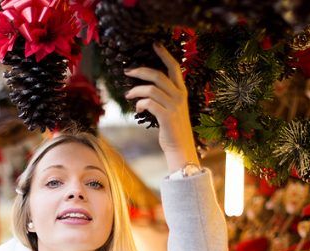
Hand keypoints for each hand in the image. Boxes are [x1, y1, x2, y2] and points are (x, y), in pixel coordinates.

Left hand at [124, 43, 199, 171]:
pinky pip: (149, 103)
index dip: (164, 54)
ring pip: (151, 89)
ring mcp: (174, 106)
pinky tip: (138, 109)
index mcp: (182, 91)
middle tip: (127, 71)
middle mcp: (179, 96)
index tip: (154, 44)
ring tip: (128, 95)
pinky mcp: (167, 117)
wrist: (180, 147)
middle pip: (158, 75)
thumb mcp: (172, 108)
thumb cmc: (172, 128)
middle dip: (140, 71)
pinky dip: (140, 104)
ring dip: (136, 91)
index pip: (174, 67)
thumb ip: (164, 96)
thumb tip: (145, 89)